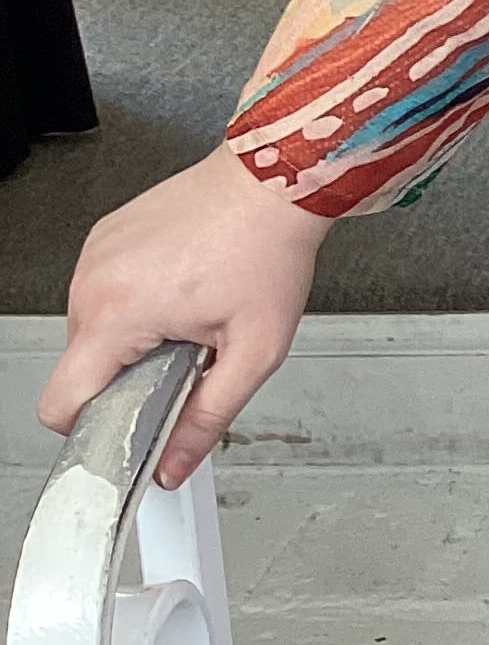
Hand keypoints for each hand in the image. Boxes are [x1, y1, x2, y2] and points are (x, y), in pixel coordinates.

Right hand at [37, 144, 328, 486]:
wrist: (274, 180)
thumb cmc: (268, 250)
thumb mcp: (254, 352)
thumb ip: (208, 418)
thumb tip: (174, 464)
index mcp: (117, 314)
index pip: (59, 403)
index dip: (90, 429)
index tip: (126, 427)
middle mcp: (94, 280)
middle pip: (81, 367)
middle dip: (126, 376)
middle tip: (182, 355)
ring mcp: (96, 253)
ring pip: (91, 329)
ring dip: (131, 337)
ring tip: (187, 314)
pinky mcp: (106, 234)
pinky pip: (103, 290)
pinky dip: (133, 300)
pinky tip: (179, 286)